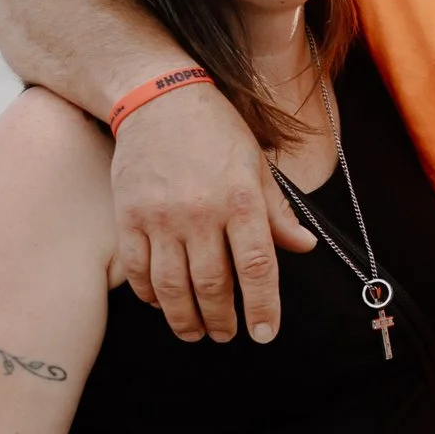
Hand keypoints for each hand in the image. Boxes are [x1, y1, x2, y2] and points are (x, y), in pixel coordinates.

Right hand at [110, 81, 313, 343]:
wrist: (159, 98)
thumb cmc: (216, 131)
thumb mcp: (257, 166)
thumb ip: (278, 213)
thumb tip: (305, 247)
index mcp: (240, 200)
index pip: (256, 268)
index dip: (262, 308)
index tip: (264, 334)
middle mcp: (201, 212)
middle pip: (213, 285)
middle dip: (222, 320)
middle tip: (227, 335)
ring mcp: (161, 217)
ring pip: (172, 286)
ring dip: (185, 319)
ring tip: (196, 332)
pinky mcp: (129, 216)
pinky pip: (137, 270)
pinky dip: (149, 295)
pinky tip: (162, 304)